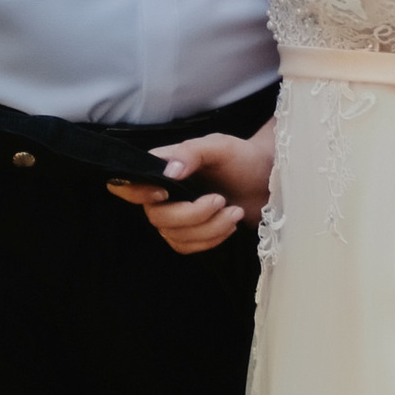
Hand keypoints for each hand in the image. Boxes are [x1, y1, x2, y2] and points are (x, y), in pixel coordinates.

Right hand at [106, 121, 273, 254]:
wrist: (266, 180)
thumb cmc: (241, 158)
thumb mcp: (219, 146)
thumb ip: (191, 153)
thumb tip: (169, 172)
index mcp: (162, 167)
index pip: (128, 184)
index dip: (136, 193)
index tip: (165, 193)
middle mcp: (161, 194)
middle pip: (157, 217)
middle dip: (193, 215)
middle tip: (221, 200)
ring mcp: (174, 217)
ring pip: (175, 236)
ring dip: (209, 228)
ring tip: (234, 211)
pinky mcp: (190, 235)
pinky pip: (188, 247)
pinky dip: (211, 239)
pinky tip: (229, 224)